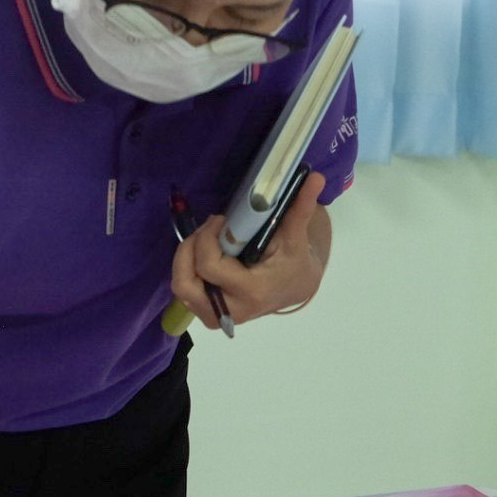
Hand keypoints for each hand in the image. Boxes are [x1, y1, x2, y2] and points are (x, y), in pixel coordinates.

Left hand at [170, 171, 326, 327]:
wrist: (295, 289)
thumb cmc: (293, 262)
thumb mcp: (296, 236)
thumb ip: (301, 208)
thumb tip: (316, 179)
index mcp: (251, 291)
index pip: (209, 266)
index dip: (206, 238)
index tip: (220, 220)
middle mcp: (232, 310)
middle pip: (185, 284)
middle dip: (188, 251)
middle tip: (206, 231)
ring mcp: (219, 317)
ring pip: (181, 289)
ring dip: (185, 260)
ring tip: (204, 241)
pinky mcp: (211, 316)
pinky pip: (185, 293)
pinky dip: (188, 270)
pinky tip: (205, 255)